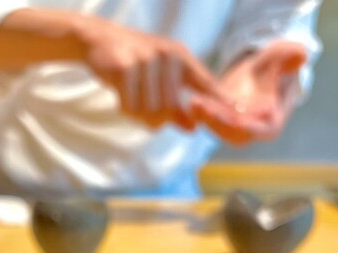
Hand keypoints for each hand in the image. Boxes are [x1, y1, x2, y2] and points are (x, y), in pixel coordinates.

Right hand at [78, 17, 231, 129]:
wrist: (99, 40)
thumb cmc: (133, 64)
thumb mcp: (159, 80)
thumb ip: (177, 105)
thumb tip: (193, 128)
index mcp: (180, 58)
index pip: (205, 83)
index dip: (219, 101)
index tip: (238, 113)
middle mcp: (168, 57)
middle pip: (170, 109)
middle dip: (156, 119)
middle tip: (143, 113)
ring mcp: (147, 61)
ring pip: (150, 111)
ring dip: (138, 115)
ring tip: (131, 100)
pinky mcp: (126, 68)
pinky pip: (131, 106)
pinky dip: (125, 108)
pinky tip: (121, 96)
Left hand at [190, 41, 307, 144]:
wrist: (256, 73)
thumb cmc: (273, 66)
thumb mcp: (282, 59)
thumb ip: (290, 59)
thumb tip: (301, 56)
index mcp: (272, 123)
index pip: (262, 129)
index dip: (251, 126)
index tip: (239, 120)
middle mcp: (253, 131)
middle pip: (236, 131)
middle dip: (220, 121)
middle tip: (207, 108)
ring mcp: (236, 130)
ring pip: (220, 129)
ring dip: (207, 118)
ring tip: (196, 103)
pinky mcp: (221, 125)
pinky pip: (210, 123)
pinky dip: (201, 114)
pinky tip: (193, 102)